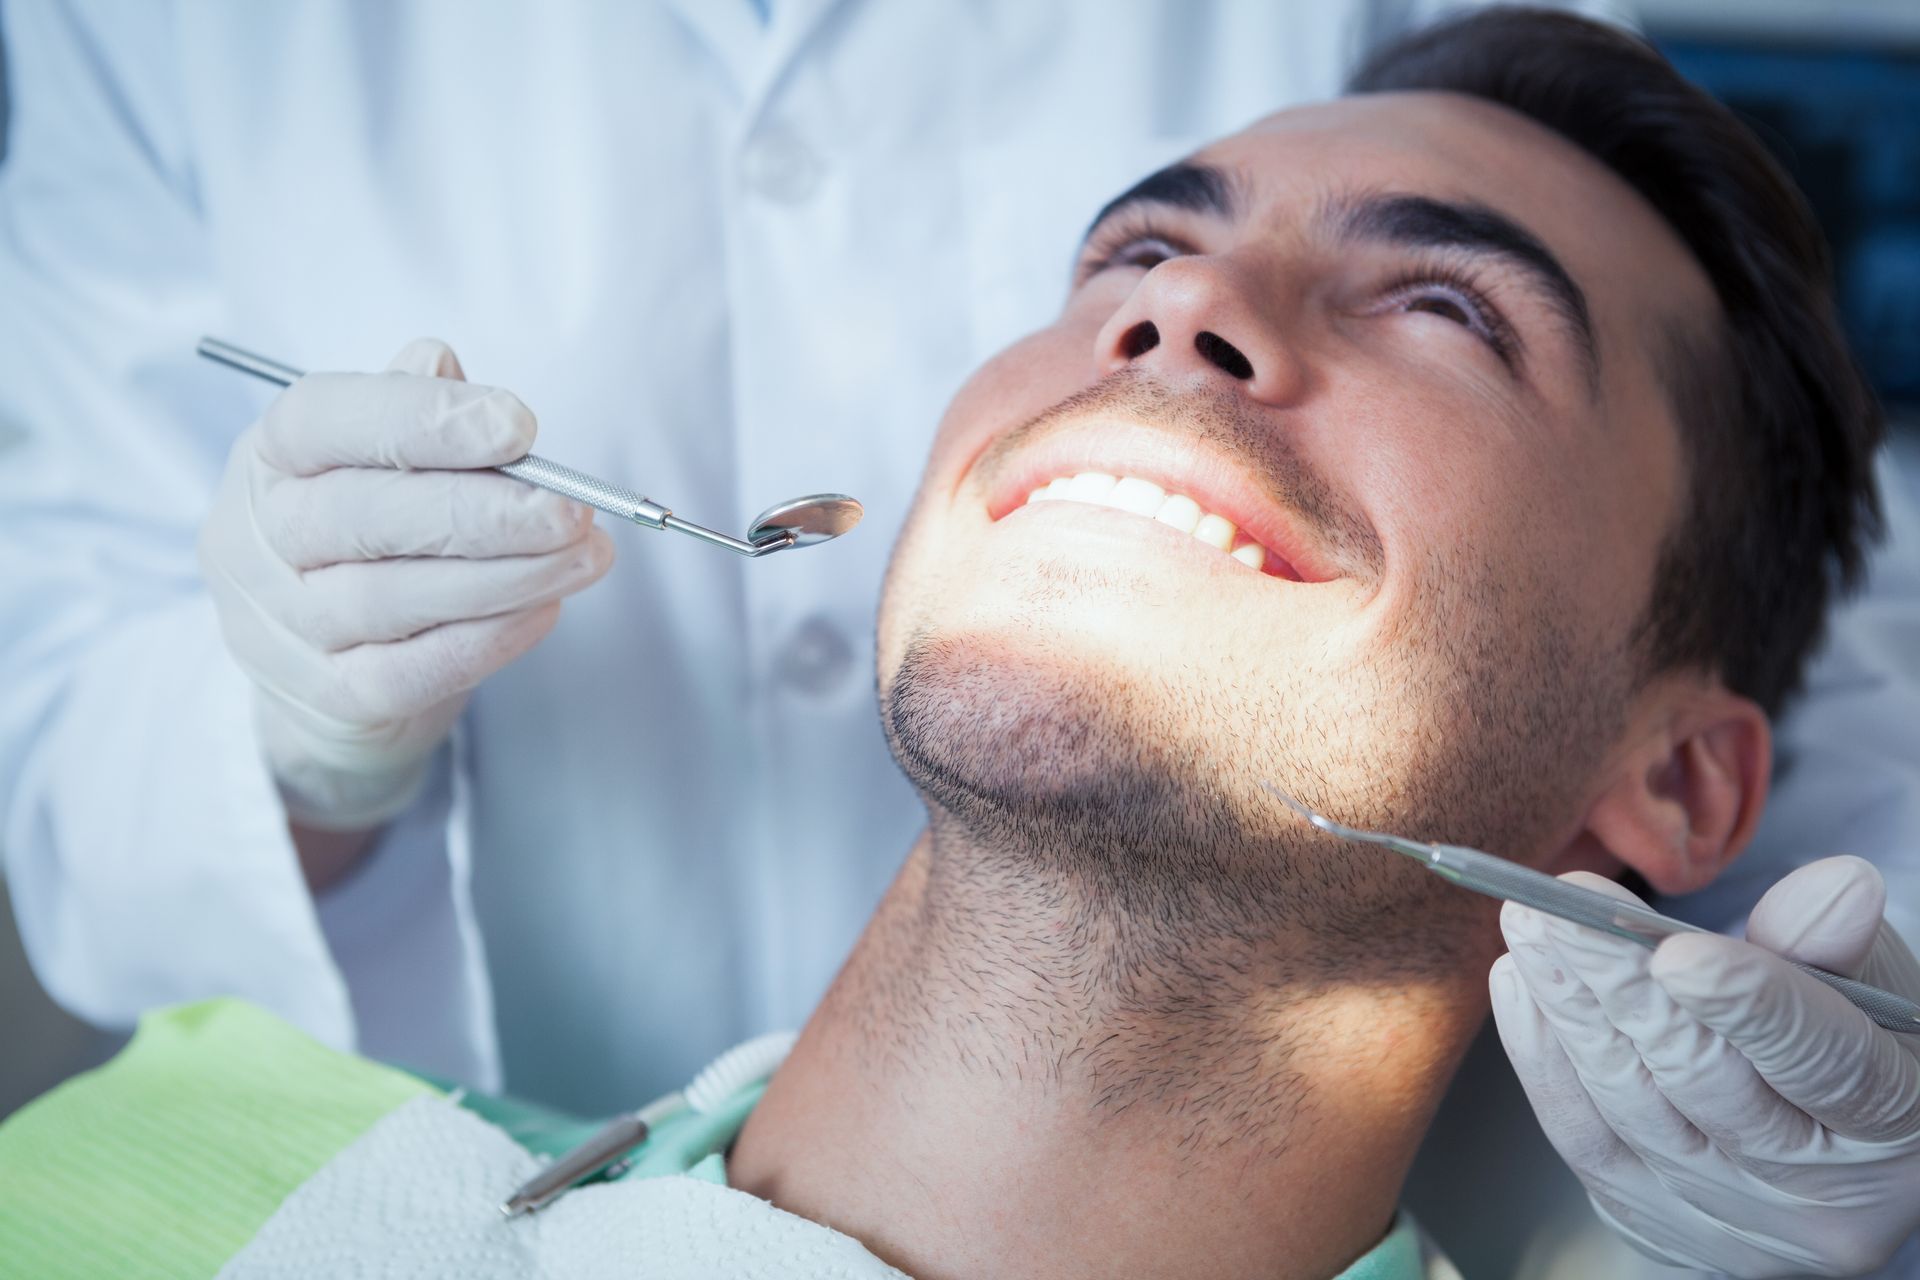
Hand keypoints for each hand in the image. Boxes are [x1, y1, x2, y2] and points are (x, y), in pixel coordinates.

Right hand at [199, 338, 613, 829]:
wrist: (326, 679)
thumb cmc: (370, 544)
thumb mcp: (374, 464)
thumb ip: (411, 413)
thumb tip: (441, 360)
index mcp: (267, 459)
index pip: (325, 421)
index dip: (424, 419)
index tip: (519, 424)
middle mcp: (256, 541)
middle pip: (366, 515)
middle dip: (485, 511)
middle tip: (572, 508)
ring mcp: (284, 627)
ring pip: (398, 597)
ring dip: (509, 576)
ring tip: (587, 556)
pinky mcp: (331, 696)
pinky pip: (417, 668)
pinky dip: (491, 637)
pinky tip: (546, 609)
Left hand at [1490, 856, 1919, 1277]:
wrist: (1828, 1159)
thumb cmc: (1856, 1046)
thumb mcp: (1876, 996)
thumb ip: (1840, 946)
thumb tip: (1836, 885)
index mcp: (1894, 1128)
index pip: (1823, 1062)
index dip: (1748, 1003)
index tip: (1677, 950)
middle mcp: (1817, 1197)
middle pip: (1704, 1078)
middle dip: (1622, 983)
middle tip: (1561, 906)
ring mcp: (1728, 1220)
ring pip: (1631, 1104)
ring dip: (1568, 1005)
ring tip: (1528, 923)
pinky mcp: (1654, 1220)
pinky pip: (1583, 1137)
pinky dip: (1543, 1055)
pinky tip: (1521, 982)